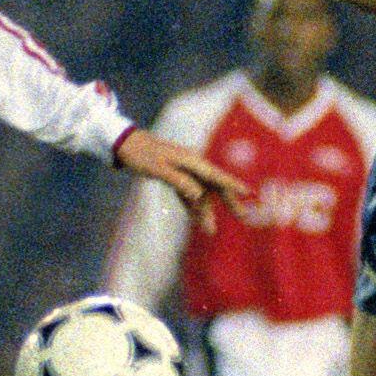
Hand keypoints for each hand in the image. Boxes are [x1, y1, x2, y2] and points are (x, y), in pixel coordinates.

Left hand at [113, 127, 249, 233]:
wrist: (125, 144)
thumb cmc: (140, 154)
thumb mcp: (158, 168)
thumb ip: (178, 181)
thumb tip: (199, 194)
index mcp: (191, 161)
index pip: (217, 175)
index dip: (234, 185)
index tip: (250, 193)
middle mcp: (192, 165)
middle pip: (215, 185)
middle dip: (229, 201)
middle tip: (245, 216)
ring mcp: (185, 171)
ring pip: (202, 193)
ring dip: (206, 211)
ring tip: (210, 231)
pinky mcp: (176, 176)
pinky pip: (188, 193)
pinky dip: (192, 206)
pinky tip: (197, 221)